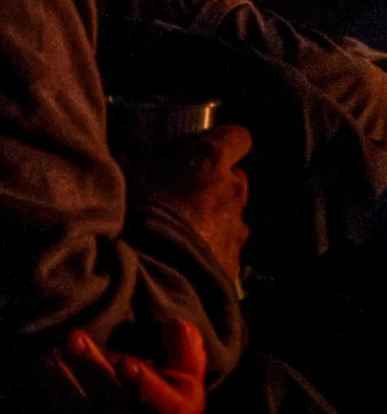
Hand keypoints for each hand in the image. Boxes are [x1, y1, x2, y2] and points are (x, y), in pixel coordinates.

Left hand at [30, 321, 207, 413]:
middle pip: (116, 407)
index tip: (126, 364)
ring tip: (47, 360)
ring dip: (64, 391)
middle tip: (73, 338)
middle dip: (94, 372)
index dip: (147, 385)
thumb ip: (185, 348)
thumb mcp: (190, 372)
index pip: (165, 403)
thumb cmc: (174, 394)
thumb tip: (175, 324)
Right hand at [127, 125, 250, 283]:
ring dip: (212, 220)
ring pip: (231, 215)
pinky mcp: (234, 259)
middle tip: (181, 197)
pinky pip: (225, 249)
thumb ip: (133, 158)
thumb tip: (122, 148)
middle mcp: (233, 190)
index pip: (237, 137)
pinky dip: (210, 251)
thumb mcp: (125, 176)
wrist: (149, 276)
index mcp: (211, 162)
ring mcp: (236, 226)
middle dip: (214, 184)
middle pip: (234, 178)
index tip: (201, 151)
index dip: (222, 142)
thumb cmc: (135, 215)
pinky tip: (183, 261)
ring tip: (179, 235)